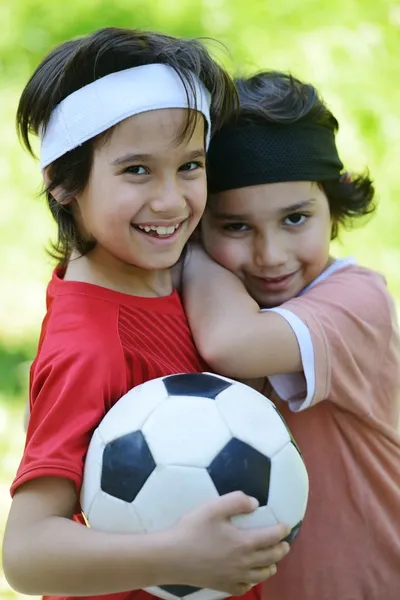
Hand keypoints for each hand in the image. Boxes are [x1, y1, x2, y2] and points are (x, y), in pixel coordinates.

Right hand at [171, 491, 289, 595]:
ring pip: (262, 575)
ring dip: (271, 566)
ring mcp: (234, 577)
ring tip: (272, 560)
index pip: (271, 537)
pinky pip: (245, 588)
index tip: (287, 526)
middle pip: (271, 558)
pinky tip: (250, 576)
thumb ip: (236, 501)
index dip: (282, 531)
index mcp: (244, 542)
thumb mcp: (213, 507)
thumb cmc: (192, 529)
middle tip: (284, 544)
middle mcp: (244, 563)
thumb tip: (255, 503)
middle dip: (281, 550)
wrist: (171, 557)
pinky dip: (253, 581)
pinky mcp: (223, 586)